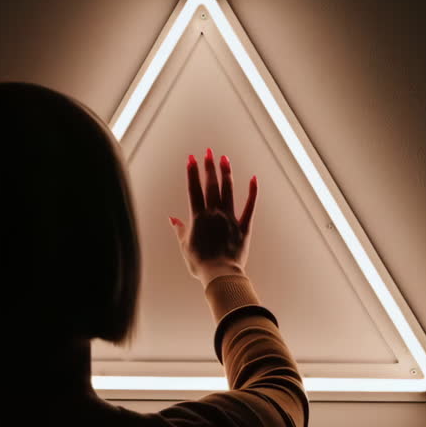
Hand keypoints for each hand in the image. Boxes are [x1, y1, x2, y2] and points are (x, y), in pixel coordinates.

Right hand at [168, 147, 257, 286]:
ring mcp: (230, 219)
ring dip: (226, 174)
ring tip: (224, 159)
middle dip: (209, 167)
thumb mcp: (185, 247)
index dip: (192, 173)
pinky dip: (252, 193)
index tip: (191, 158)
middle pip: (211, 186)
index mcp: (198, 218)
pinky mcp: (243, 227)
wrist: (220, 274)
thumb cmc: (200, 264)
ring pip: (228, 191)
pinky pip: (249, 207)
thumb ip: (180, 230)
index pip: (194, 190)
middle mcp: (214, 214)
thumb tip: (172, 218)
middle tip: (209, 152)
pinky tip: (253, 179)